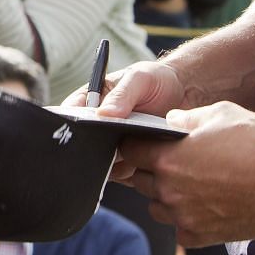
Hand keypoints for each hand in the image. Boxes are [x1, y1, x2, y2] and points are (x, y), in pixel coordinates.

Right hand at [63, 58, 197, 180]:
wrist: (185, 95)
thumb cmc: (157, 80)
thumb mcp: (139, 78)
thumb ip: (122, 94)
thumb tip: (103, 114)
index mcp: (91, 102)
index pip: (69, 115)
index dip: (68, 125)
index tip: (79, 132)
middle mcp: (97, 127)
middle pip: (82, 145)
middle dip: (93, 149)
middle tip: (111, 146)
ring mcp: (112, 147)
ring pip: (101, 164)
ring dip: (114, 162)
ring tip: (134, 151)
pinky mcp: (129, 163)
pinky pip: (122, 175)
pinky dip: (131, 171)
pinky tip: (144, 161)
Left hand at [114, 100, 254, 245]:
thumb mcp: (221, 114)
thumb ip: (187, 118)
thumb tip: (170, 121)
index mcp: (167, 159)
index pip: (130, 151)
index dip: (135, 144)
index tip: (142, 143)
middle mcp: (169, 191)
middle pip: (141, 181)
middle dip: (150, 170)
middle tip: (172, 162)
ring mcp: (184, 217)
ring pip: (157, 208)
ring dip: (165, 197)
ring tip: (189, 185)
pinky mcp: (201, 236)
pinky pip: (180, 230)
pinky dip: (186, 220)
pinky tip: (204, 206)